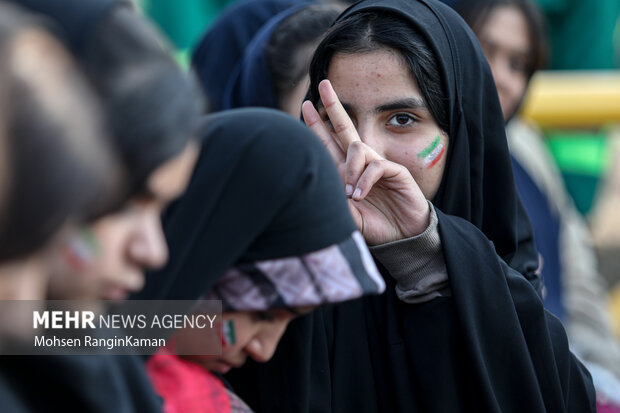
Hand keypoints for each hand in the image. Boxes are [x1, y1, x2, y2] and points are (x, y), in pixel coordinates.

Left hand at [302, 80, 429, 244]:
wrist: (401, 237)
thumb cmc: (374, 225)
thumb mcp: (345, 214)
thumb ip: (332, 199)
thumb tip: (314, 183)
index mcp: (346, 170)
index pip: (329, 142)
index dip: (317, 124)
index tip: (305, 105)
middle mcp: (360, 163)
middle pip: (344, 127)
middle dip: (333, 105)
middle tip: (323, 84)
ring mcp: (378, 165)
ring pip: (358, 147)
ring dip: (350, 169)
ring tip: (351, 194)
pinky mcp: (395, 171)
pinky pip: (375, 165)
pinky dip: (365, 180)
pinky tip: (361, 196)